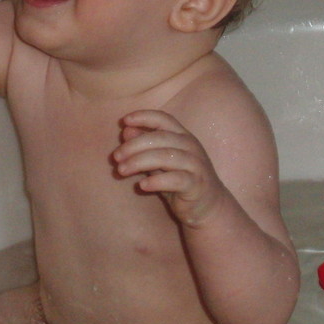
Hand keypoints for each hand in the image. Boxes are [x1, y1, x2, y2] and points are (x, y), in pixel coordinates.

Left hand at [112, 109, 229, 227]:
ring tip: (121, 170)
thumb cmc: (180, 180)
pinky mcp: (196, 184)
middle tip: (115, 157)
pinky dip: (156, 181)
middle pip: (159, 138)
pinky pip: (175, 179)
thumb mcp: (160, 162)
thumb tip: (126, 131)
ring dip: (139, 162)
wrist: (208, 207)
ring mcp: (196, 165)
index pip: (163, 118)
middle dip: (134, 146)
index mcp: (182, 136)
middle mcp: (191, 146)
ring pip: (165, 157)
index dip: (144, 117)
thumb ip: (145, 147)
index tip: (124, 121)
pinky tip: (142, 185)